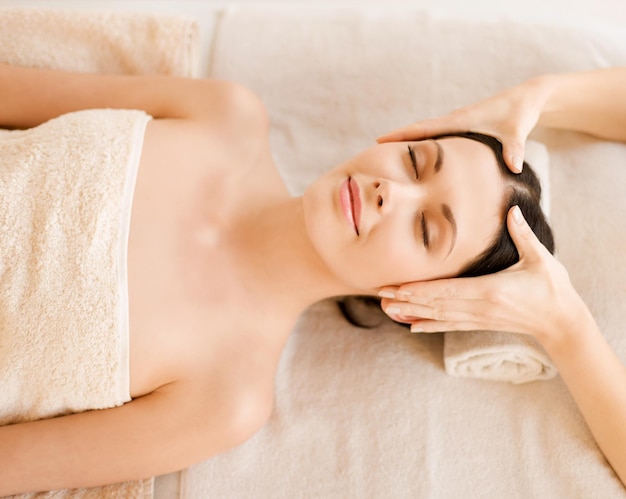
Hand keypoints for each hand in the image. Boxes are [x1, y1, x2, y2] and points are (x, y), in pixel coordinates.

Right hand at [377, 77, 553, 173]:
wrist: (528, 99)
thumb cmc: (521, 113)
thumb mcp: (518, 130)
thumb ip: (514, 148)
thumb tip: (514, 167)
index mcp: (461, 120)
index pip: (424, 128)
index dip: (401, 135)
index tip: (379, 140)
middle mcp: (454, 120)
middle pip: (418, 130)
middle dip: (397, 139)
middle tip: (373, 150)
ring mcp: (457, 125)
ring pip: (426, 135)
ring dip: (408, 142)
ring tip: (388, 157)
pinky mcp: (463, 130)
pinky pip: (437, 138)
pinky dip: (424, 145)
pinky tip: (418, 158)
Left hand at [379, 206, 589, 348]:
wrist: (560, 321)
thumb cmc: (551, 287)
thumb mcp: (541, 258)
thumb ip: (523, 234)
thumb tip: (512, 210)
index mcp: (490, 290)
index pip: (447, 290)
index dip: (420, 289)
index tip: (398, 285)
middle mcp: (480, 307)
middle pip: (436, 303)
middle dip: (407, 298)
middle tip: (381, 293)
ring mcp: (479, 318)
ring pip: (439, 316)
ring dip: (412, 312)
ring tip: (388, 308)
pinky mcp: (480, 324)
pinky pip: (450, 326)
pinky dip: (429, 325)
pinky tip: (411, 326)